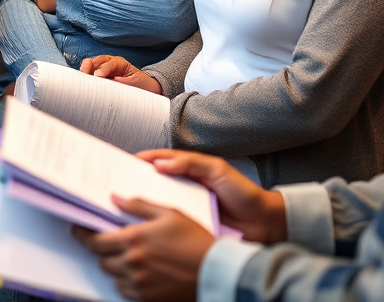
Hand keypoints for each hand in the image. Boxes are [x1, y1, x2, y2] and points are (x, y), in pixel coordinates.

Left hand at [72, 196, 213, 301]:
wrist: (215, 271)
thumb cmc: (195, 240)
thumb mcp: (168, 213)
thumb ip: (138, 205)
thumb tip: (115, 198)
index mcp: (134, 239)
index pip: (96, 240)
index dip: (84, 235)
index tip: (78, 230)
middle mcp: (133, 263)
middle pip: (102, 259)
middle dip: (101, 250)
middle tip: (105, 242)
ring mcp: (140, 284)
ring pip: (113, 276)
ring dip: (114, 266)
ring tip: (126, 256)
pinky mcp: (148, 299)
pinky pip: (126, 292)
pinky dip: (126, 282)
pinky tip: (137, 272)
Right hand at [80, 55, 161, 92]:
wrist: (144, 89)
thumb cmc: (140, 85)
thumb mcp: (135, 84)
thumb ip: (124, 82)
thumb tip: (113, 81)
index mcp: (119, 63)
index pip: (110, 63)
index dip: (103, 69)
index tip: (98, 76)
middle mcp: (109, 63)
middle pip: (97, 60)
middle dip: (89, 65)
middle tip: (84, 74)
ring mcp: (103, 69)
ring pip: (91, 65)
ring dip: (86, 70)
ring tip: (81, 77)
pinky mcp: (99, 77)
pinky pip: (90, 74)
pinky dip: (85, 76)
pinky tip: (82, 81)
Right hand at [139, 150, 286, 242]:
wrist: (263, 223)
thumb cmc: (243, 192)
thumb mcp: (217, 169)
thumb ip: (190, 162)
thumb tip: (161, 163)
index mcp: (191, 169)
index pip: (161, 160)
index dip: (144, 159)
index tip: (126, 162)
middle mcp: (186, 186)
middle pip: (157, 181)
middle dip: (139, 180)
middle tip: (120, 183)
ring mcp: (188, 206)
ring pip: (161, 201)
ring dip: (146, 202)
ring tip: (127, 204)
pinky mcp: (191, 225)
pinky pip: (171, 221)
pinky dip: (159, 220)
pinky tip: (146, 223)